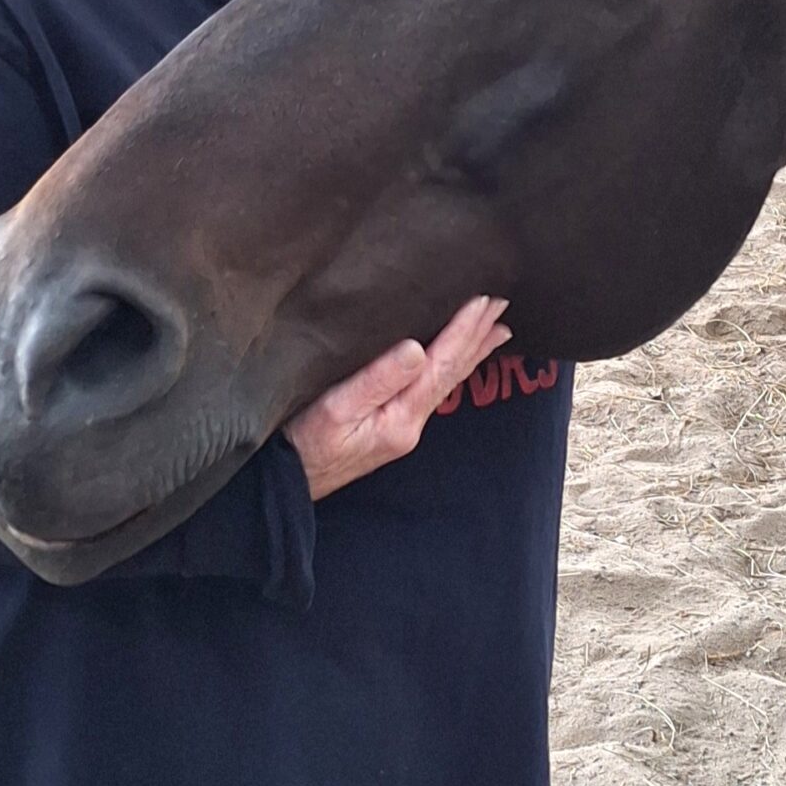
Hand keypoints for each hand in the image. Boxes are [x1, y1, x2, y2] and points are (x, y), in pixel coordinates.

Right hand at [285, 297, 511, 500]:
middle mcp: (409, 424)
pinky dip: (448, 366)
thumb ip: (376, 379)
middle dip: (478, 337)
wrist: (281, 486)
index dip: (464, 330)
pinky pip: (429, 388)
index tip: (485, 299)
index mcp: (400, 418)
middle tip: (504, 303)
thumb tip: (416, 348)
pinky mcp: (388, 427)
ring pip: (444, 380)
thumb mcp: (334, 408)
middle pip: (452, 373)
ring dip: (469, 351)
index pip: (441, 365)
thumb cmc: (300, 443)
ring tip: (495, 329)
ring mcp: (400, 427)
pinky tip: (451, 360)